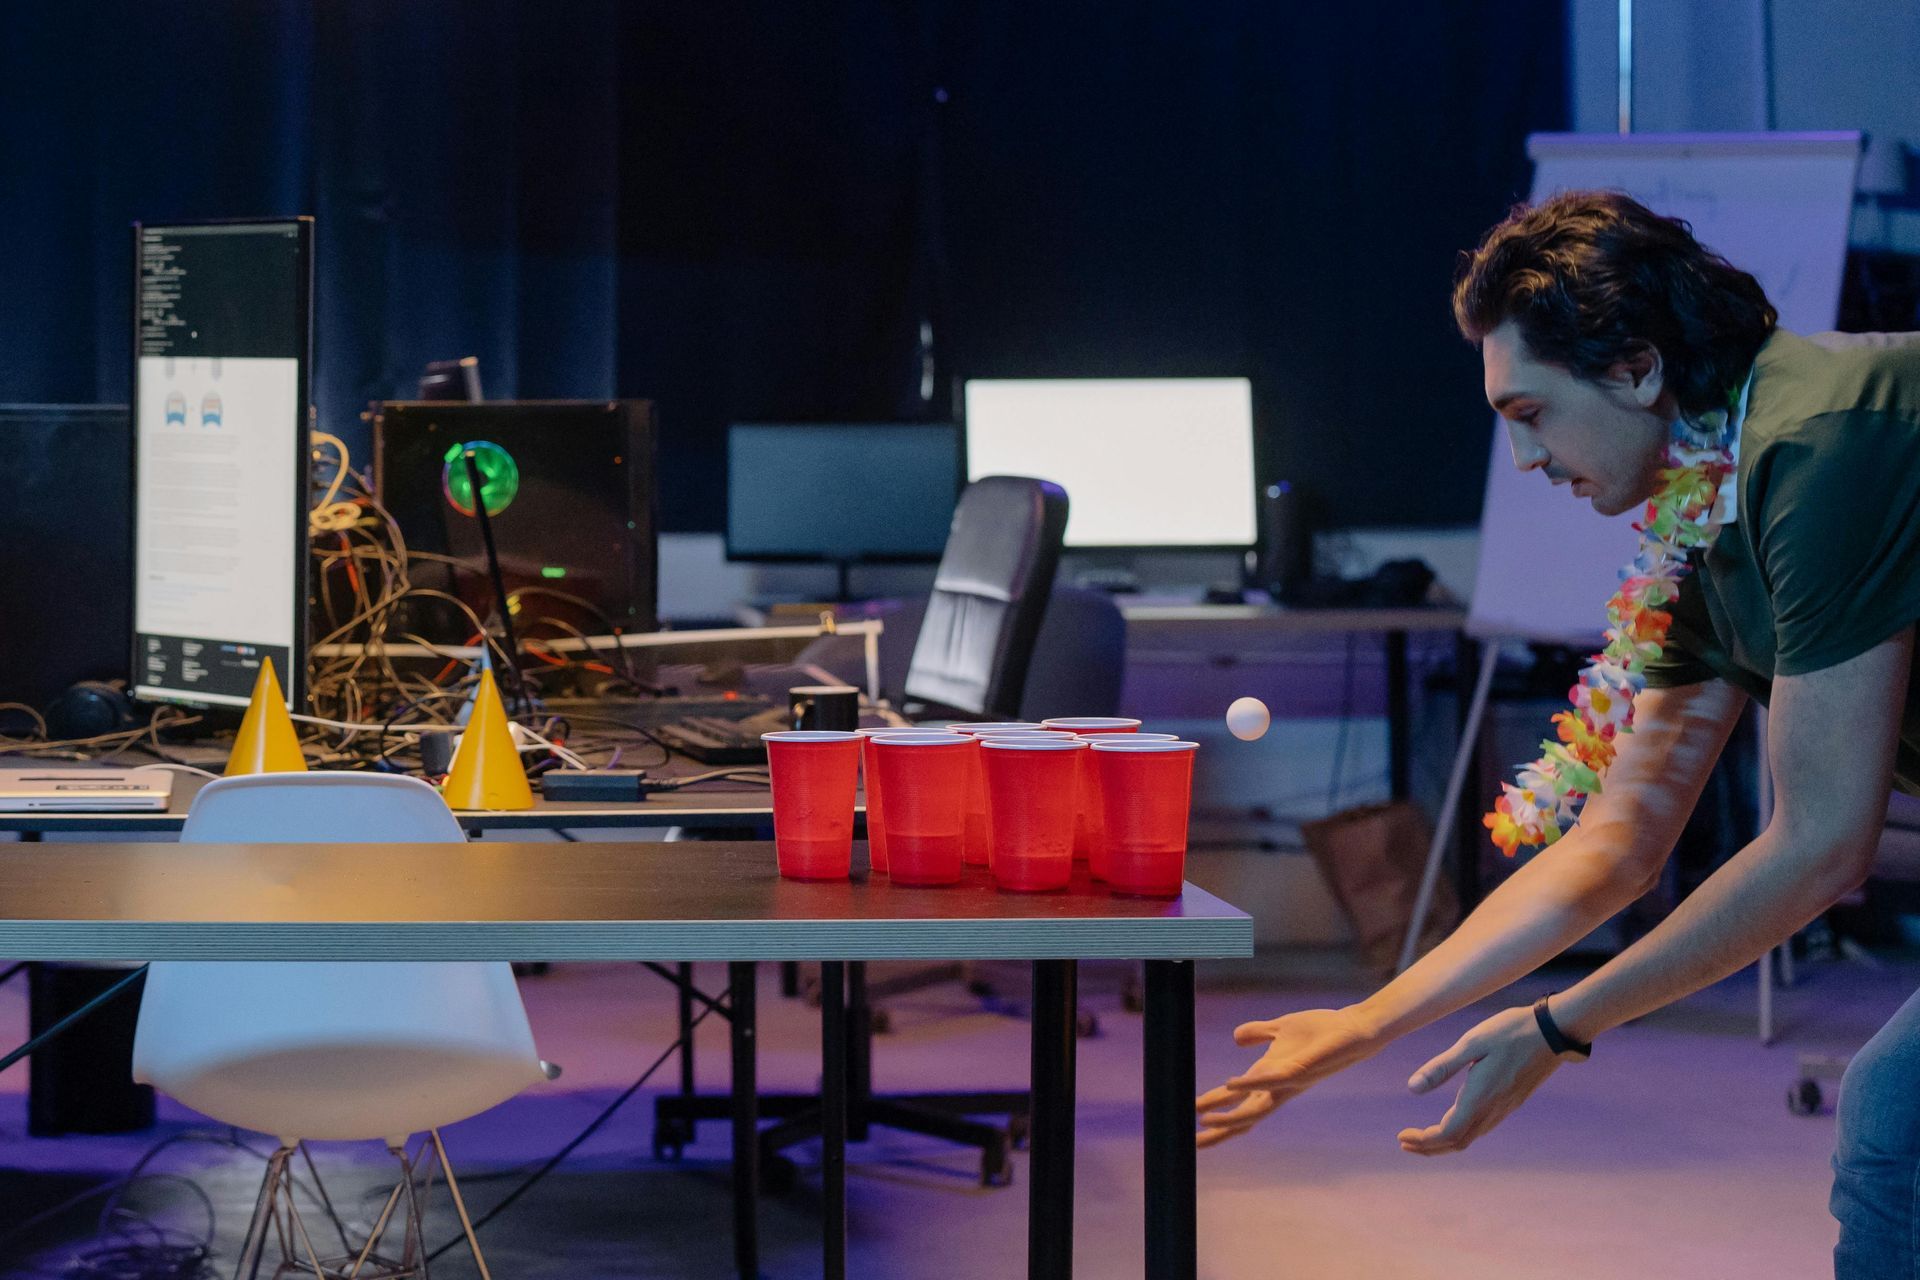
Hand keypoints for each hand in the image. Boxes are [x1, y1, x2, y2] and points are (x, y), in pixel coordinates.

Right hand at [1195, 1007, 1382, 1148]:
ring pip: (1254, 1110)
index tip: (1193, 1118)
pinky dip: (1249, 1084)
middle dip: (1219, 1130)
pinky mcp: (1299, 1071)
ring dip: (1228, 1117)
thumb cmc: (1320, 1031)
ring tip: (1204, 1121)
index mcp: (1270, 1079)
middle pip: (1244, 1117)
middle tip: (1193, 1142)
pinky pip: (1271, 1082)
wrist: (1352, 1028)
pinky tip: (1231, 1083)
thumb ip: (1259, 1033)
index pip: (1238, 1101)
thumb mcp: (1280, 1029)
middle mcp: (1278, 1088)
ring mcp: (1288, 1083)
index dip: (1216, 1109)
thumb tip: (1236, 1039)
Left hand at [1397, 1004, 1569, 1155]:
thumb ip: (1442, 1067)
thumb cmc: (1510, 1031)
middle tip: (1404, 1143)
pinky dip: (1460, 1132)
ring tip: (1420, 1137)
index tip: (1401, 1138)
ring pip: (1470, 1137)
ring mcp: (1504, 1108)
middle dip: (1429, 1147)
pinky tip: (1450, 1121)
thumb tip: (1411, 1088)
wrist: (1554, 1033)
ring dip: (1443, 1142)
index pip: (1447, 1134)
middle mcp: (1493, 1110)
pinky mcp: (1510, 1102)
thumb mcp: (1472, 1042)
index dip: (1423, 1141)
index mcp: (1480, 1098)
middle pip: (1457, 1142)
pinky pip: (1481, 1128)